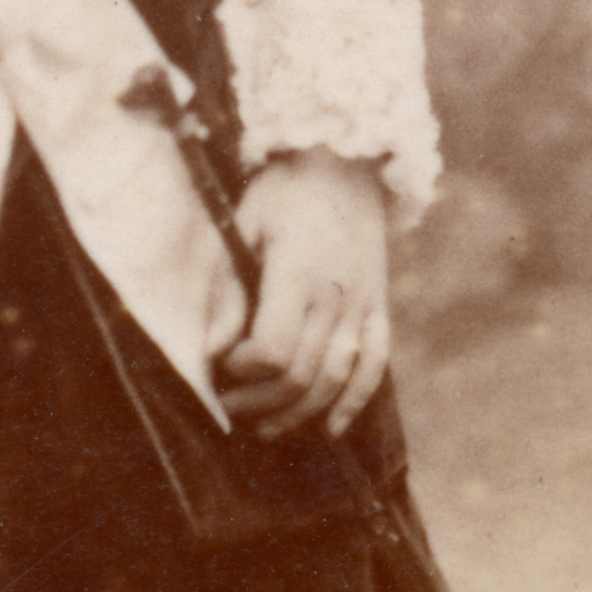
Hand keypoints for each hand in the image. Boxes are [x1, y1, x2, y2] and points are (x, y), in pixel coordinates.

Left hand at [214, 148, 391, 442]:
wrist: (344, 164)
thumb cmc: (283, 193)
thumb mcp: (243, 226)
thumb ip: (228, 289)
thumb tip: (213, 349)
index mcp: (299, 275)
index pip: (275, 351)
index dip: (244, 371)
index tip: (221, 365)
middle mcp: (336, 297)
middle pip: (302, 374)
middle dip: (260, 401)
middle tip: (229, 407)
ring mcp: (363, 305)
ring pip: (334, 379)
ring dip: (298, 412)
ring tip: (265, 427)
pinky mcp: (378, 308)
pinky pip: (374, 365)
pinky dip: (354, 401)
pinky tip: (329, 427)